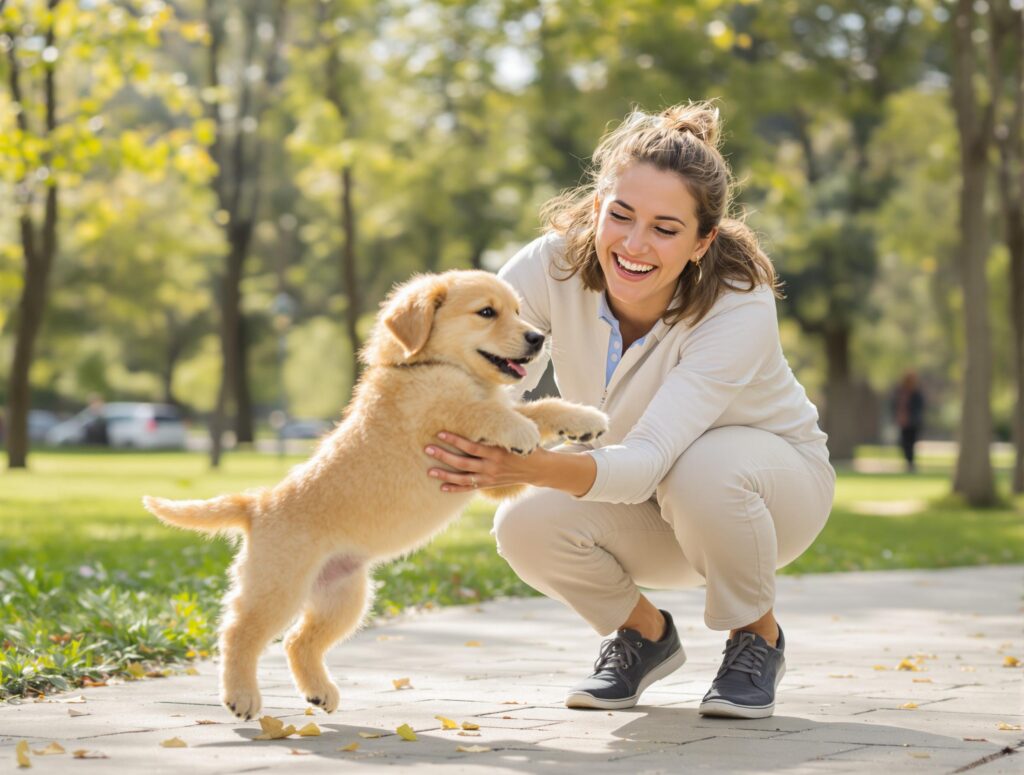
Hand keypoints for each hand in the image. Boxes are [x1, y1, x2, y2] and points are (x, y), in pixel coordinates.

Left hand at [425, 431, 539, 492]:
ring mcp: (489, 477)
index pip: (471, 446)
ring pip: (463, 478)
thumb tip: (486, 405)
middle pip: (463, 462)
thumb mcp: (515, 433)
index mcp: (497, 451)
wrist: (538, 468)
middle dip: (444, 456)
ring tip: (429, 470)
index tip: (440, 434)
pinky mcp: (489, 484)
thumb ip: (499, 424)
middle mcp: (491, 466)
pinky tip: (442, 487)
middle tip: (427, 449)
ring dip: (445, 474)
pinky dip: (456, 488)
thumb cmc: (525, 445)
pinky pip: (469, 488)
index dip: (455, 441)